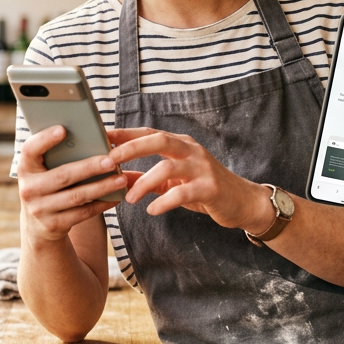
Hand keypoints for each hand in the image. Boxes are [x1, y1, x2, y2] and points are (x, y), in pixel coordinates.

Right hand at [16, 125, 128, 243]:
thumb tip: (94, 139)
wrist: (37, 225)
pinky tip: (116, 196)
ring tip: (121, 179)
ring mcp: (40, 209)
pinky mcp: (54, 225)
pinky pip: (83, 213)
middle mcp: (29, 189)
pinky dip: (101, 204)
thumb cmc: (48, 186)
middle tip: (111, 160)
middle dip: (89, 167)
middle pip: (63, 175)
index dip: (44, 139)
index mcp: (25, 168)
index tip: (63, 129)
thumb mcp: (43, 172)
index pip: (30, 150)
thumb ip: (58, 156)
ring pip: (76, 196)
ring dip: (102, 187)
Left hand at [106, 127, 272, 230]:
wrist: (241, 202)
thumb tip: (116, 178)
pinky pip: (183, 192)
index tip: (102, 136)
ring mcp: (202, 167)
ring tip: (129, 198)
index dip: (126, 134)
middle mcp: (191, 150)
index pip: (149, 132)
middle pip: (158, 140)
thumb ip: (146, 179)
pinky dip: (164, 202)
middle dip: (131, 148)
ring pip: (168, 166)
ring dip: (144, 182)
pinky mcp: (210, 188)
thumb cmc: (203, 189)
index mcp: (180, 145)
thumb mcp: (172, 183)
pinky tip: (152, 210)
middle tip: (109, 161)